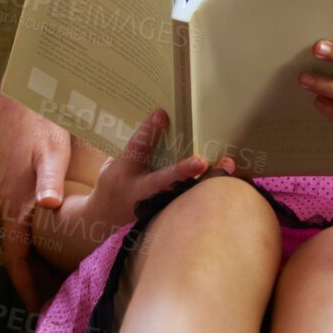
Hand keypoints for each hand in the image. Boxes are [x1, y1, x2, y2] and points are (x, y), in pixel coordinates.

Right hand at [0, 93, 71, 314]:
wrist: (20, 99)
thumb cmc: (40, 125)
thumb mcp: (51, 151)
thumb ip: (49, 179)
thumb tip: (49, 204)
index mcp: (15, 203)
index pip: (17, 257)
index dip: (26, 286)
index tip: (36, 311)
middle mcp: (7, 204)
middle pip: (19, 255)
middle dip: (34, 282)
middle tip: (55, 305)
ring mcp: (7, 196)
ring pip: (20, 240)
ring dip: (36, 262)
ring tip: (57, 284)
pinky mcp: (13, 186)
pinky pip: (21, 225)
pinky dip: (35, 242)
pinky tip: (53, 245)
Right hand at [85, 108, 232, 232]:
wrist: (104, 218)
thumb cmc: (115, 180)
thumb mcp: (116, 162)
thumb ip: (137, 145)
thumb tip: (163, 118)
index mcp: (124, 171)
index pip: (136, 148)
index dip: (147, 131)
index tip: (161, 114)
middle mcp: (140, 190)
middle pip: (162, 180)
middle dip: (181, 171)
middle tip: (200, 161)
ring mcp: (154, 205)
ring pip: (183, 194)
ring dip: (207, 180)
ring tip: (227, 164)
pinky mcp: (168, 214)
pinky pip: (191, 200)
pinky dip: (210, 188)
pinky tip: (229, 173)